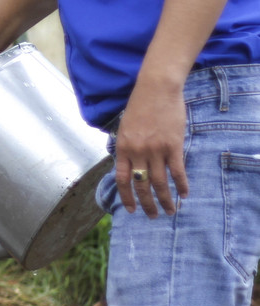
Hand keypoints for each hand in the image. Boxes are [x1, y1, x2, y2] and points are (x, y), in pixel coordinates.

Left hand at [113, 81, 188, 217]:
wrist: (156, 89)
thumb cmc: (140, 106)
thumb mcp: (125, 127)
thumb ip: (126, 147)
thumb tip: (127, 166)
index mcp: (122, 147)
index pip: (121, 179)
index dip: (126, 197)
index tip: (131, 210)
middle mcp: (137, 151)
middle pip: (141, 185)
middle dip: (146, 204)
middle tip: (153, 216)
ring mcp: (155, 149)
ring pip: (160, 182)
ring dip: (165, 200)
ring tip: (170, 210)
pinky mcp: (173, 146)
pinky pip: (177, 171)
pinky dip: (181, 185)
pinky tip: (184, 194)